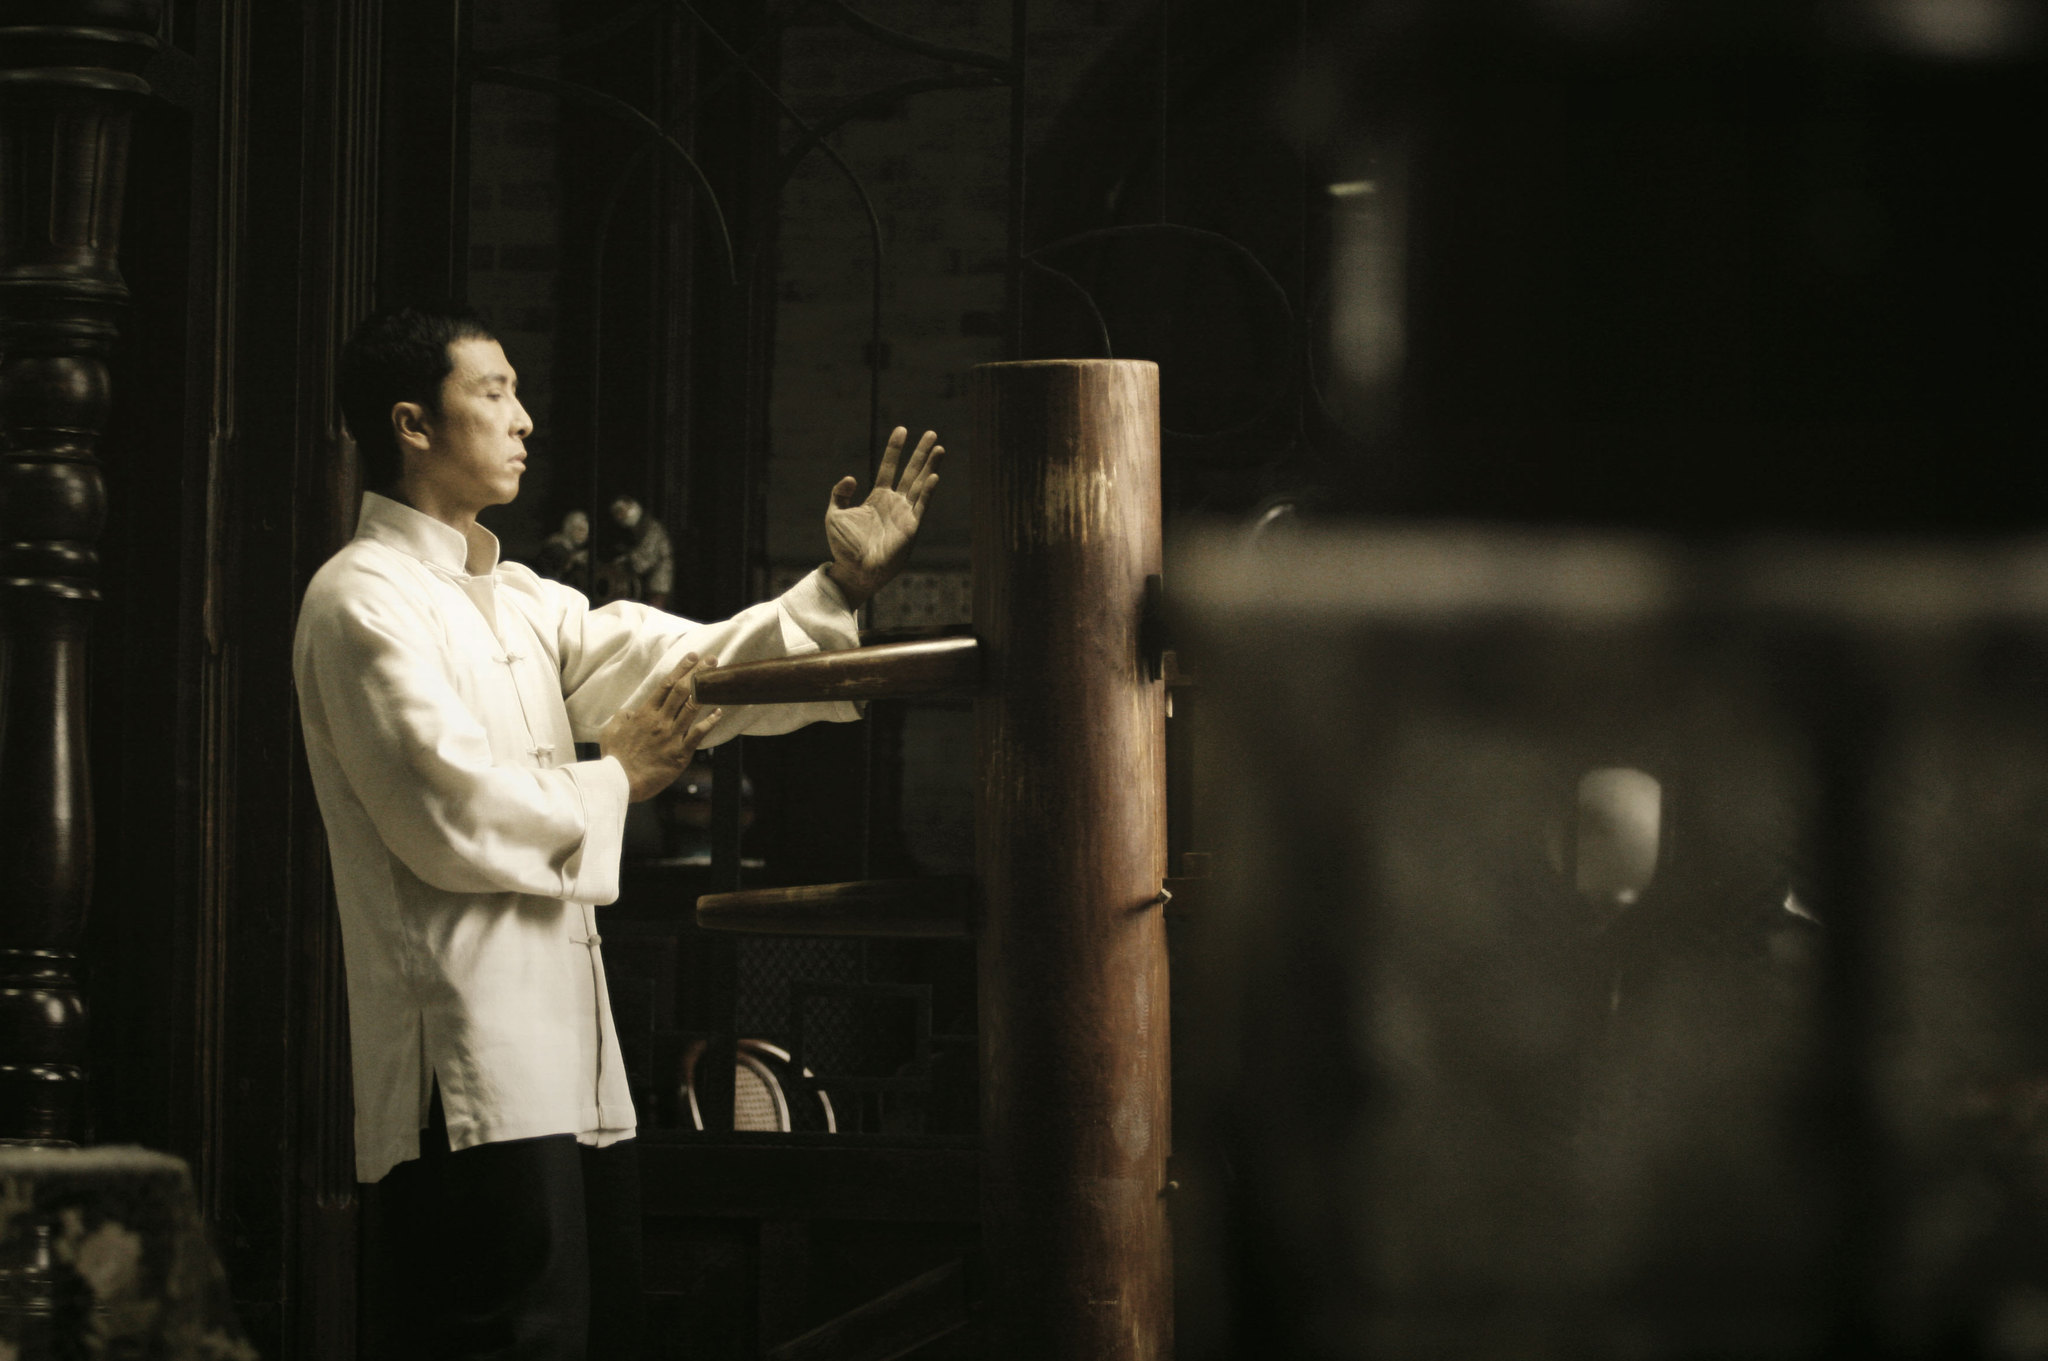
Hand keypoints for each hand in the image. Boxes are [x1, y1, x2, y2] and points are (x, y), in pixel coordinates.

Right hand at [598, 653, 723, 802]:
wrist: (619, 781)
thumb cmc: (614, 757)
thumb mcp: (610, 730)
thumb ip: (622, 716)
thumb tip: (629, 711)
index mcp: (644, 713)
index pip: (666, 685)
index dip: (681, 669)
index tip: (692, 657)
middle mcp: (660, 721)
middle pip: (682, 691)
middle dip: (698, 672)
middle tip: (711, 659)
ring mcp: (671, 736)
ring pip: (692, 707)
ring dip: (706, 690)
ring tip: (717, 676)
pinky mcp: (679, 753)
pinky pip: (698, 734)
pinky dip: (710, 722)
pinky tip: (719, 712)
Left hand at [823, 426, 942, 607]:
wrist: (855, 570)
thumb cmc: (844, 546)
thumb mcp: (834, 514)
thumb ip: (840, 493)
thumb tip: (852, 477)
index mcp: (877, 498)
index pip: (888, 467)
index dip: (895, 449)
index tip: (902, 429)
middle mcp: (894, 503)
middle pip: (911, 472)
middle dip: (920, 453)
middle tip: (931, 433)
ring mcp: (904, 514)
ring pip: (921, 484)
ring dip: (930, 467)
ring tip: (939, 448)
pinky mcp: (911, 527)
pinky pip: (921, 505)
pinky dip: (928, 491)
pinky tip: (934, 476)